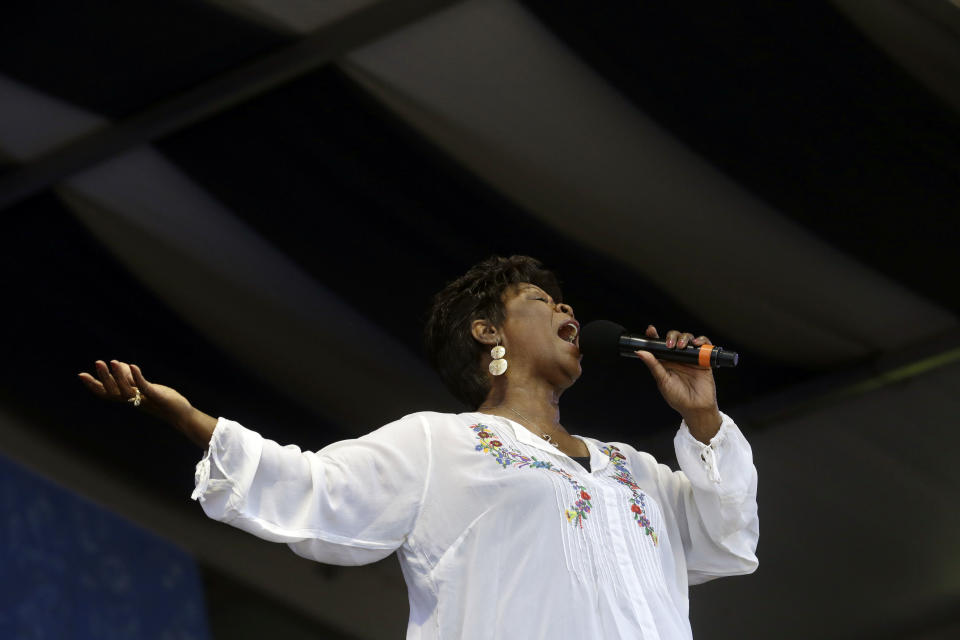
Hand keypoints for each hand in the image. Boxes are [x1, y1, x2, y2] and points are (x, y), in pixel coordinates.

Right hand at [78, 360, 192, 427]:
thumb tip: (119, 364)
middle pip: (113, 391)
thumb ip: (130, 378)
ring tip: (113, 361)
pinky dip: (138, 377)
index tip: (81, 374)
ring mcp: (144, 399)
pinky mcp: (156, 396)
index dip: (93, 385)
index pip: (106, 392)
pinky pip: (145, 387)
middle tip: (98, 362)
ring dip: (119, 376)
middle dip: (104, 377)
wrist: (180, 413)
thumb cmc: (160, 399)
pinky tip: (134, 366)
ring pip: (127, 390)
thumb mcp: (143, 386)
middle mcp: (133, 400)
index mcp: (127, 398)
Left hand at [634, 326, 720, 441]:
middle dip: (672, 336)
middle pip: (674, 337)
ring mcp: (690, 357)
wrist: (696, 408)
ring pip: (688, 338)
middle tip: (671, 345)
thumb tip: (640, 352)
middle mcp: (677, 357)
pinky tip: (697, 344)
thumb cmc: (678, 398)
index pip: (659, 345)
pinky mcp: (704, 359)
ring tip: (682, 346)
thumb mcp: (662, 380)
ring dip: (685, 337)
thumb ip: (653, 365)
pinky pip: (704, 345)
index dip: (654, 336)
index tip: (650, 330)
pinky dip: (702, 340)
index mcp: (665, 361)